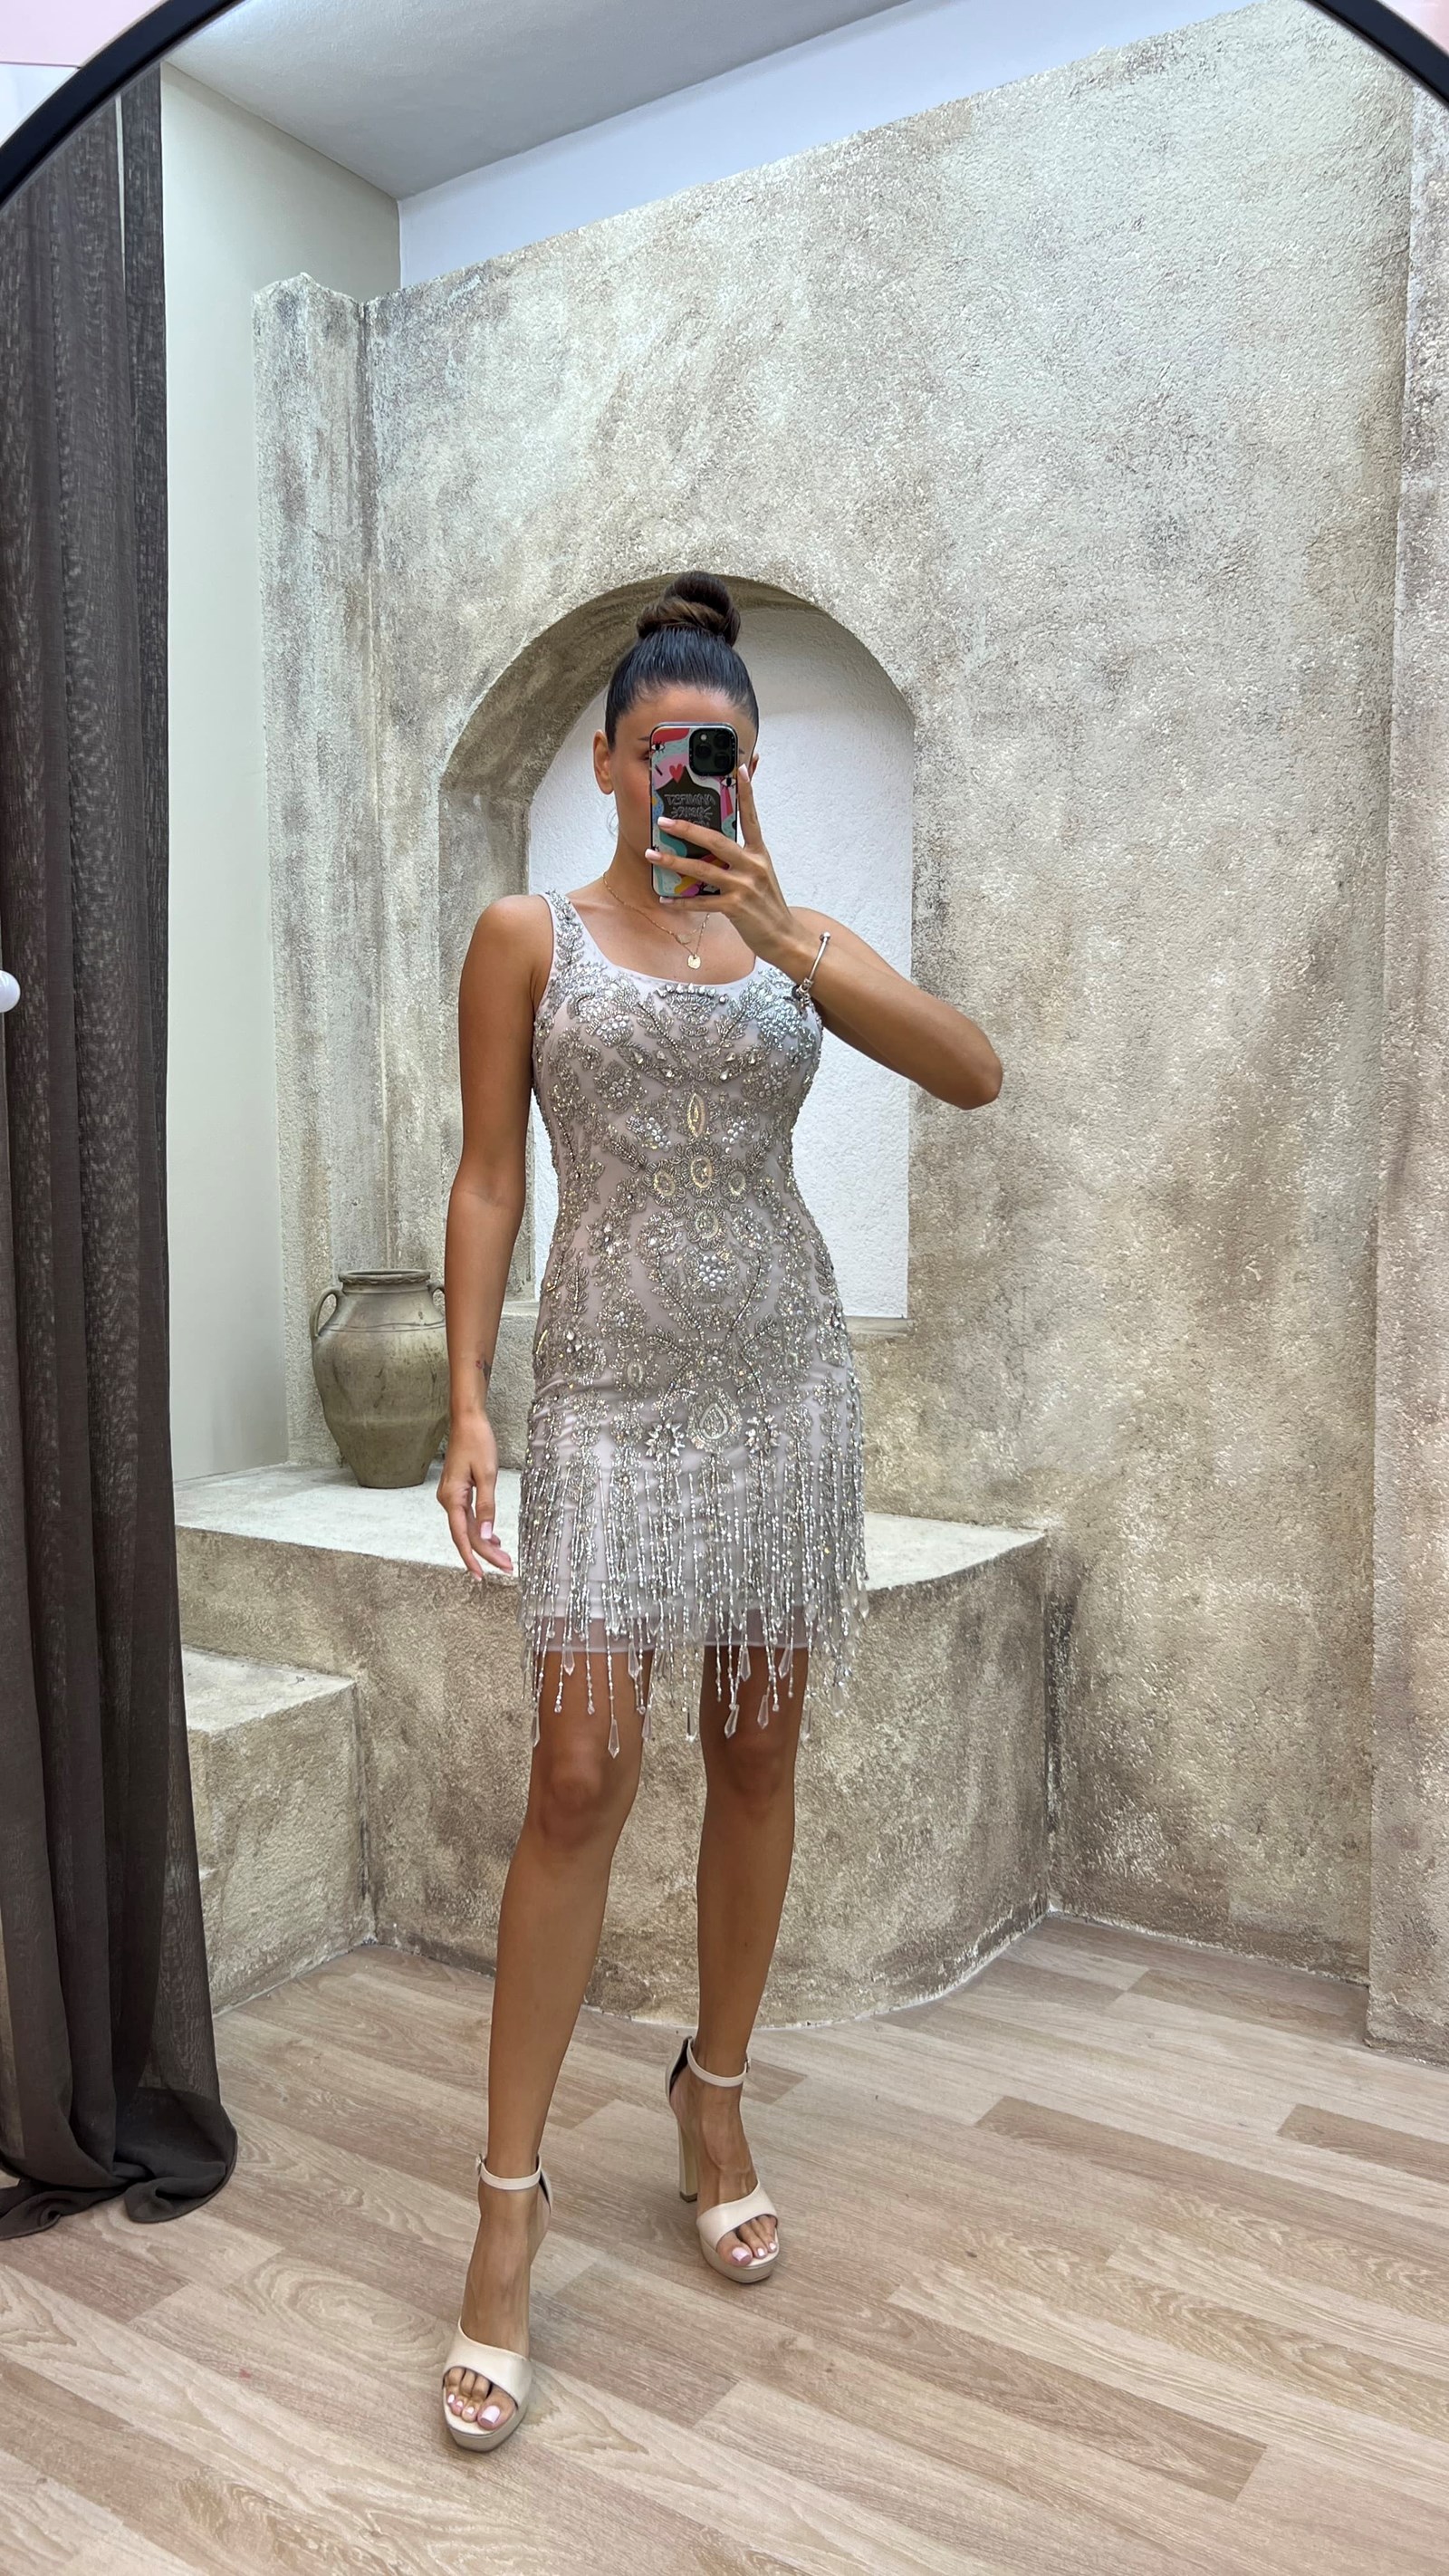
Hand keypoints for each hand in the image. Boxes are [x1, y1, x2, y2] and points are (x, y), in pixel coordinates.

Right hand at [438, 1411, 513, 1577]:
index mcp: (453, 1498)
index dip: (474, 1557)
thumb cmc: (477, 1442)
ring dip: (484, 1543)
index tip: (483, 1576)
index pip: (463, 1537)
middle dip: (485, 1553)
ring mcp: (451, 1496)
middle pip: (466, 1535)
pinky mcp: (457, 1491)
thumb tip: (486, 1536)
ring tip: (503, 1557)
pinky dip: (480, 1529)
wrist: (467, 1420)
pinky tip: (493, 1537)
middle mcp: (448, 1500)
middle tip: (506, 1567)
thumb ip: (487, 1507)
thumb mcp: (486, 1475)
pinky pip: (467, 1517)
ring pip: (467, 1527)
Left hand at [648, 767, 812, 979]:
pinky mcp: (736, 907)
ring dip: (674, 862)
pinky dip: (682, 901)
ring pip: (703, 869)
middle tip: (663, 821)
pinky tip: (666, 899)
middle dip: (687, 830)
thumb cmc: (768, 907)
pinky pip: (702, 901)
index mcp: (759, 854)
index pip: (751, 817)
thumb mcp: (760, 876)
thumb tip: (711, 848)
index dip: (747, 792)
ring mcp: (744, 886)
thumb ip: (740, 860)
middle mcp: (753, 865)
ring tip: (653, 855)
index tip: (740, 768)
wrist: (785, 938)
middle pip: (716, 841)